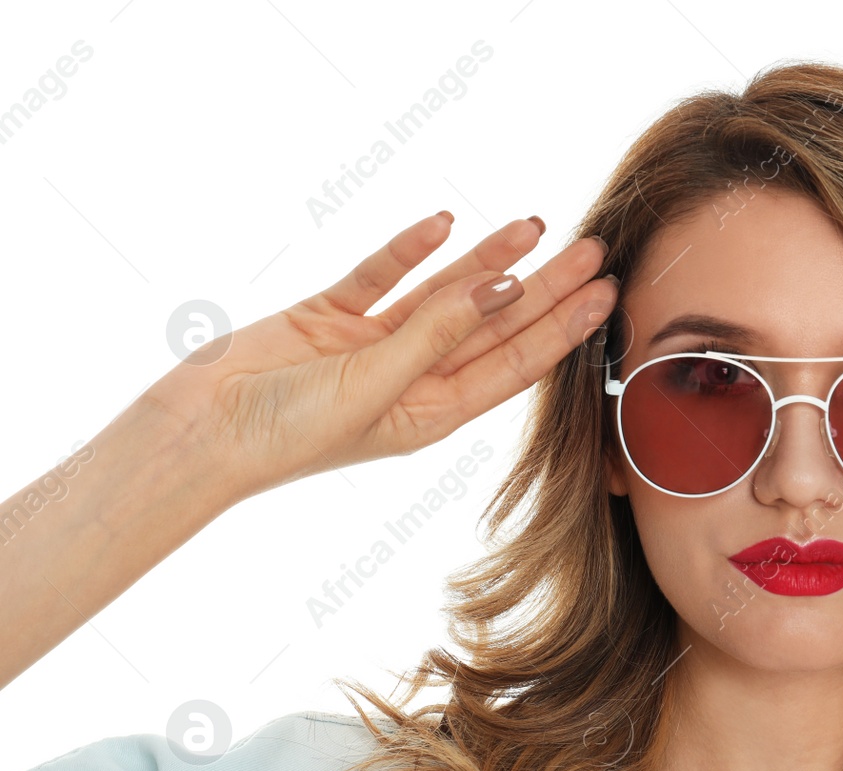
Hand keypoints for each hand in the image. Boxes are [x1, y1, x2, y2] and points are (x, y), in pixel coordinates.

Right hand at [138, 211, 615, 501]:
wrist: (196, 435)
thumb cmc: (288, 434)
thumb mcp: (376, 386)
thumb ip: (437, 335)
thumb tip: (500, 288)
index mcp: (434, 413)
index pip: (515, 364)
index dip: (562, 327)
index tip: (606, 295)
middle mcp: (413, 377)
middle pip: (493, 323)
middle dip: (545, 286)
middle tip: (593, 248)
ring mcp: (372, 345)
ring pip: (445, 293)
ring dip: (490, 259)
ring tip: (535, 224)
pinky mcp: (329, 317)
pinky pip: (379, 276)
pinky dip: (409, 250)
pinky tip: (445, 223)